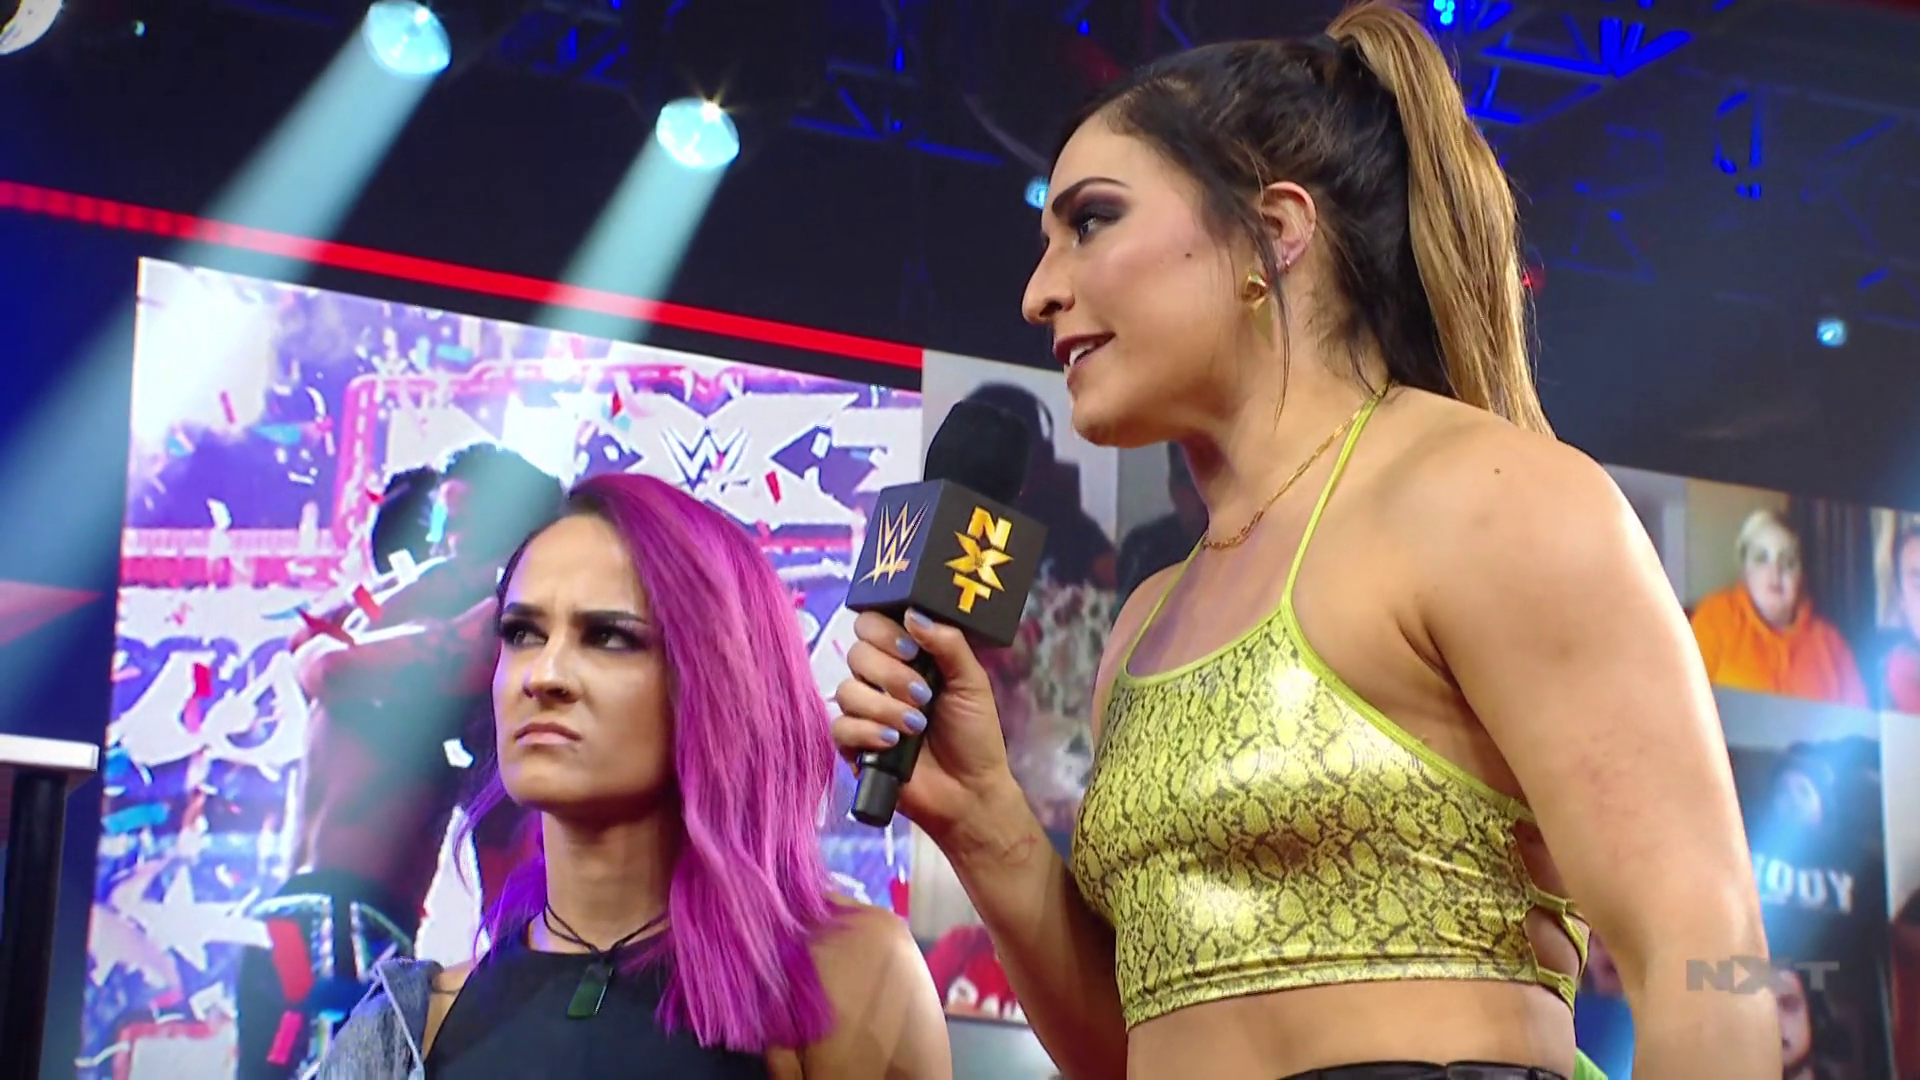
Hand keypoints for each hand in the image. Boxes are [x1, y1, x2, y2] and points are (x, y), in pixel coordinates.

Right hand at [833, 609, 1014, 837]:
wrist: (971, 790)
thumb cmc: (974, 733)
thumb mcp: (971, 682)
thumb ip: (948, 643)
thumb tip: (913, 614)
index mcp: (906, 657)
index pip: (872, 625)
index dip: (883, 631)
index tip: (910, 649)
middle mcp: (881, 679)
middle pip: (857, 653)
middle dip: (890, 673)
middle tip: (923, 695)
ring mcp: (866, 712)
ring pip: (847, 690)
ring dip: (884, 706)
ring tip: (916, 726)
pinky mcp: (855, 745)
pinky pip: (840, 727)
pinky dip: (867, 732)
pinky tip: (892, 743)